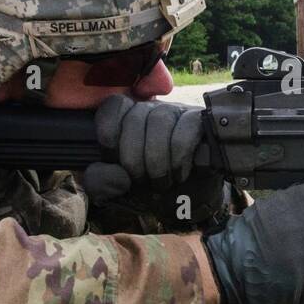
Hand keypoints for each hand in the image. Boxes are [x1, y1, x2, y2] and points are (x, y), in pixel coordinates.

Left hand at [82, 94, 203, 204]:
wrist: (193, 197)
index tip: (114, 161)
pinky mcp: (200, 121)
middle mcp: (151, 109)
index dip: (109, 135)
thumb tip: (112, 174)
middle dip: (134, 158)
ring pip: (160, 121)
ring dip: (157, 160)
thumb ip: (103, 180)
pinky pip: (186, 130)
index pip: (113, 107)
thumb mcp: (122, 187)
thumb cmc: (154, 187)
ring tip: (161, 182)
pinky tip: (180, 174)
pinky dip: (179, 157)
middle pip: (135, 118)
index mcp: (127, 118)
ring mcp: (177, 111)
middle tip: (140, 180)